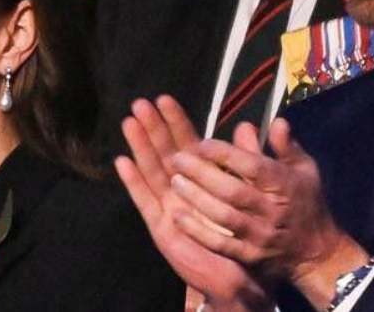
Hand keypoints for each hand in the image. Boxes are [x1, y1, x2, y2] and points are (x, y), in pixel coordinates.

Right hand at [115, 97, 270, 310]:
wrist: (241, 275)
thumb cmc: (246, 234)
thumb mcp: (251, 191)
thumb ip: (246, 160)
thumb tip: (247, 125)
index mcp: (203, 179)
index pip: (186, 143)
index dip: (175, 121)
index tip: (165, 99)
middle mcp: (182, 189)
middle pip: (164, 152)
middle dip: (152, 127)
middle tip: (140, 102)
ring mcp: (169, 206)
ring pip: (152, 171)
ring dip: (140, 146)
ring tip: (129, 122)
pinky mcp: (161, 226)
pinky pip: (145, 201)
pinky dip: (133, 182)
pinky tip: (122, 162)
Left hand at [169, 117, 368, 306]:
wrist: (316, 252)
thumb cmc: (306, 203)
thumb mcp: (304, 170)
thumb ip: (286, 146)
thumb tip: (275, 121)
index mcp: (284, 185)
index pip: (252, 167)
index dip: (226, 154)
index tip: (203, 142)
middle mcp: (271, 210)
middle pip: (233, 190)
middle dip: (202, 173)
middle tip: (177, 158)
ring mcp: (259, 236)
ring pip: (223, 216)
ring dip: (196, 198)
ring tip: (174, 181)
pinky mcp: (249, 256)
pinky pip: (220, 244)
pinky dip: (197, 230)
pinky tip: (177, 216)